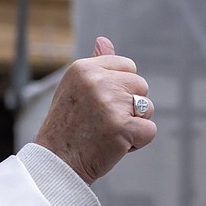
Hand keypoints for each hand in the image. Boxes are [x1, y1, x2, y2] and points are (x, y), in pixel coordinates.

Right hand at [35, 37, 156, 184]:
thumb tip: (105, 41)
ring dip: (134, 124)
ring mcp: (109, 104)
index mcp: (83, 69)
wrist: (56, 164)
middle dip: (129, 107)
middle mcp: (96, 82)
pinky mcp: (121, 127)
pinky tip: (115, 146)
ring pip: (148, 108)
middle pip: (141, 86)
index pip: (128, 66)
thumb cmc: (67, 128)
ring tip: (107, 134)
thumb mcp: (74, 90)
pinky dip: (137, 142)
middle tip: (102, 123)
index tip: (100, 106)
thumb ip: (95, 65)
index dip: (121, 89)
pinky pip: (149, 130)